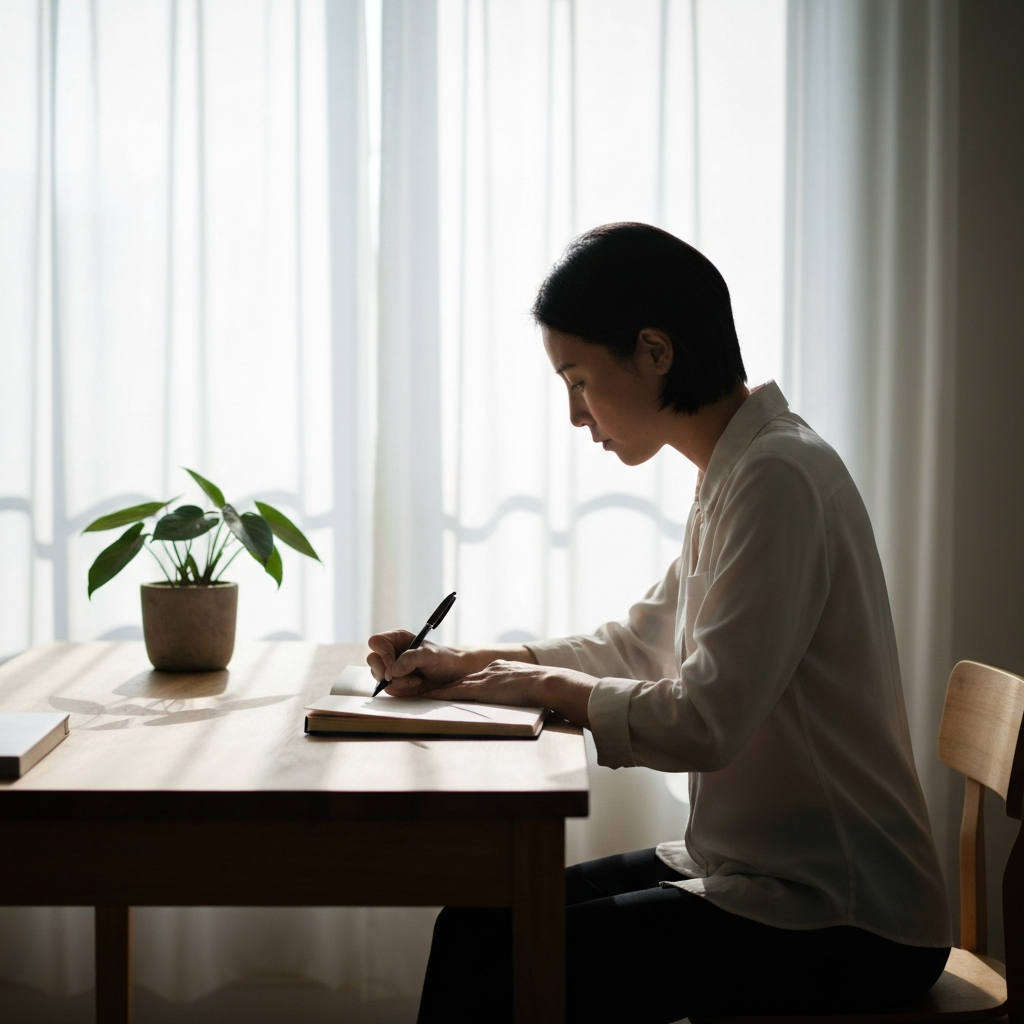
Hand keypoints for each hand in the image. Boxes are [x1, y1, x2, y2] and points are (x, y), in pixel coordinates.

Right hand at [366, 629, 468, 690]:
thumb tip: (392, 671)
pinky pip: (388, 688)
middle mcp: (391, 652)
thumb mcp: (429, 655)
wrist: (453, 675)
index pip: (376, 642)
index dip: (382, 654)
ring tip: (415, 680)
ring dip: (397, 682)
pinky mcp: (395, 683)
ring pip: (378, 676)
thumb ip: (410, 659)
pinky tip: (415, 685)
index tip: (393, 666)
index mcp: (397, 639)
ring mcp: (392, 668)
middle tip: (398, 677)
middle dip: (384, 671)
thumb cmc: (442, 659)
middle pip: (372, 660)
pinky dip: (401, 689)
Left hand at [388, 657, 545, 703]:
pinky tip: (428, 696)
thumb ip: (516, 686)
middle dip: (441, 683)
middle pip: (459, 679)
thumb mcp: (527, 683)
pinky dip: (440, 694)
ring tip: (419, 691)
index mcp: (498, 669)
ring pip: (453, 684)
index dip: (461, 683)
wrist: (546, 683)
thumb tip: (517, 693)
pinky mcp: (480, 689)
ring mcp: (483, 679)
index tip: (450, 686)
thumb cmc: (543, 687)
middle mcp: (487, 671)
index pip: (474, 678)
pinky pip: (455, 691)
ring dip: (435, 688)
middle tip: (423, 686)